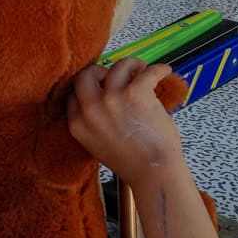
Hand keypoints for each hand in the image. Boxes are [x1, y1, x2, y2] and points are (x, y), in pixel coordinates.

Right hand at [66, 58, 184, 186]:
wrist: (153, 173)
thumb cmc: (132, 164)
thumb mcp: (97, 147)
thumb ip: (93, 125)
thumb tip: (105, 103)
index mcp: (77, 124)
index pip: (73, 95)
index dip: (88, 89)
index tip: (99, 87)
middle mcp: (90, 108)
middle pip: (86, 75)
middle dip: (100, 71)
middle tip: (114, 74)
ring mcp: (111, 98)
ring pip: (117, 66)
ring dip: (131, 65)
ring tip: (141, 69)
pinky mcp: (135, 92)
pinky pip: (146, 72)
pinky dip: (158, 69)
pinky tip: (163, 71)